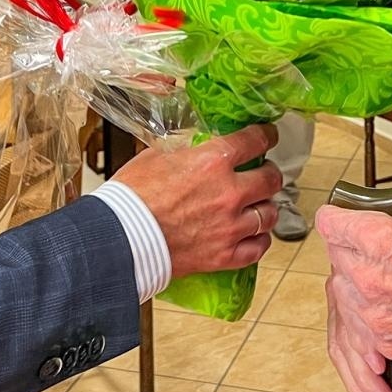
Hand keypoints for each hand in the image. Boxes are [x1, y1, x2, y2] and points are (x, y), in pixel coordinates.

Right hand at [112, 123, 282, 277]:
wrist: (120, 238)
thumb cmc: (131, 196)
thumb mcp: (157, 154)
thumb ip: (185, 147)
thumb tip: (197, 143)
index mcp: (212, 161)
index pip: (255, 141)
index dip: (266, 135)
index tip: (268, 135)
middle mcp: (229, 193)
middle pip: (271, 179)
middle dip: (270, 173)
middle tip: (264, 172)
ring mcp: (230, 227)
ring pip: (269, 214)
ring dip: (266, 207)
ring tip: (259, 205)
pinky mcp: (224, 256)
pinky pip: (258, 248)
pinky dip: (259, 240)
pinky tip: (255, 235)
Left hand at [317, 208, 391, 376]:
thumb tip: (385, 222)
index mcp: (379, 241)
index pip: (332, 225)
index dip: (338, 220)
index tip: (339, 220)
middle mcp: (368, 278)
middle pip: (336, 261)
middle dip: (346, 255)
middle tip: (361, 253)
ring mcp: (372, 314)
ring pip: (341, 301)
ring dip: (350, 294)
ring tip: (362, 295)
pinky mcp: (384, 341)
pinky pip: (356, 336)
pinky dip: (361, 335)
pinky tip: (371, 333)